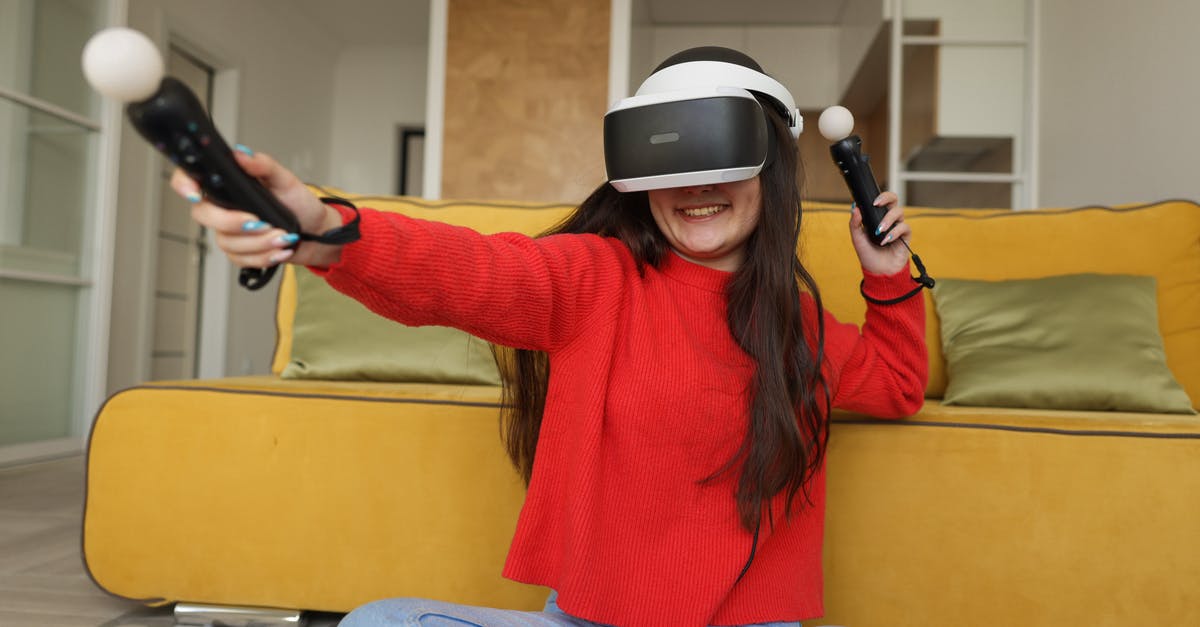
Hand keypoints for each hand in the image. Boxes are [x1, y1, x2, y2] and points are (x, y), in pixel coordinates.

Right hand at [169, 148, 344, 267]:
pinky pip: (241, 260)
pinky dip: (265, 256)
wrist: (316, 231)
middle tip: (262, 222)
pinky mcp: (240, 253)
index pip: (191, 179)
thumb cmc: (299, 203)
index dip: (184, 184)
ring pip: (227, 242)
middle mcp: (223, 208)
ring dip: (260, 243)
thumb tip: (242, 154)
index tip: (197, 194)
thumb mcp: (285, 180)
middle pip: (204, 216)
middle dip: (233, 222)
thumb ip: (263, 165)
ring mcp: (229, 232)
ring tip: (284, 236)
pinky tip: (281, 250)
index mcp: (228, 186)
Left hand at [848, 191, 911, 275]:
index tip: (870, 201)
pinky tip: (886, 240)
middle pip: (894, 199)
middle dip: (886, 197)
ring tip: (879, 231)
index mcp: (876, 218)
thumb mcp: (857, 239)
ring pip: (899, 212)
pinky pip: (904, 227)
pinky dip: (895, 232)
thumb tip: (855, 207)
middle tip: (876, 204)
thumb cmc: (868, 255)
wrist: (878, 272)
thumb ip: (855, 224)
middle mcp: (888, 220)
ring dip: (888, 219)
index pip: (880, 201)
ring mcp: (897, 227)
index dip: (878, 196)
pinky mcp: (905, 236)